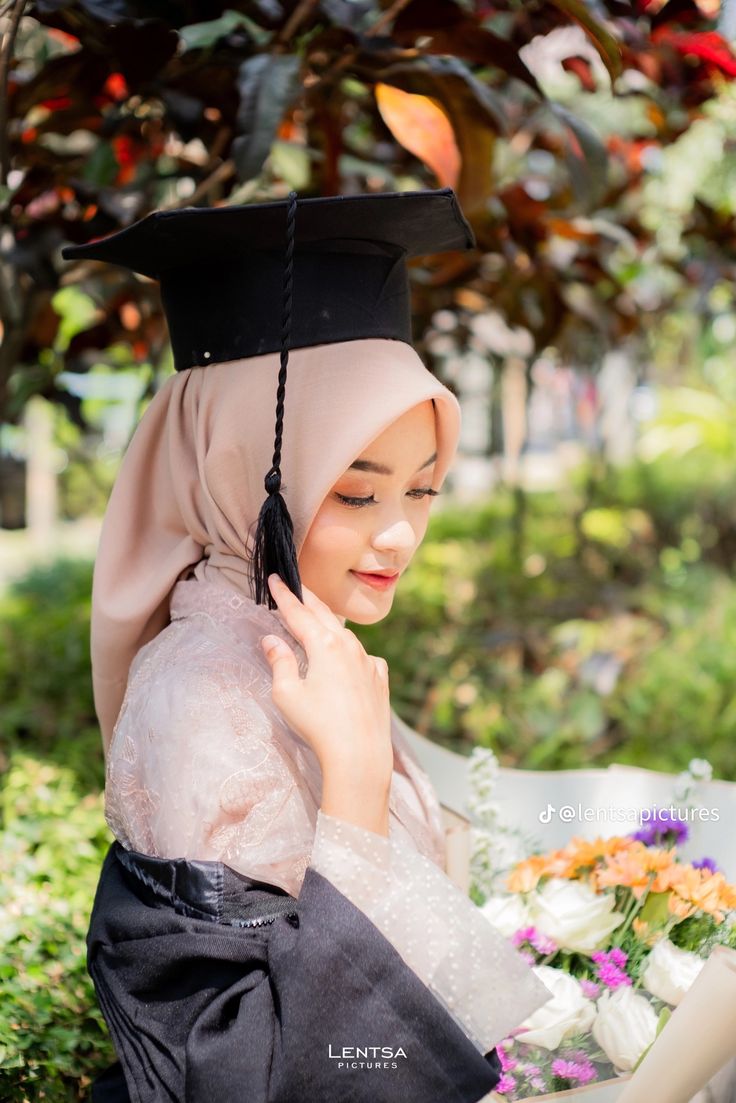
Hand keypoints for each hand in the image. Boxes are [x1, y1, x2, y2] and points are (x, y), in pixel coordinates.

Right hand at [260, 574, 393, 786]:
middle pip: (324, 615)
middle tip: (294, 586)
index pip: (298, 613)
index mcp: (324, 645)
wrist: (360, 753)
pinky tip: (347, 657)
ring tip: (317, 617)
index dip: (284, 596)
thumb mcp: (287, 694)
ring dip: (329, 623)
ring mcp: (368, 661)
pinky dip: (351, 650)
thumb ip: (279, 662)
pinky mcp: (380, 678)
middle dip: (307, 599)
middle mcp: (349, 646)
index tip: (275, 578)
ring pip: (345, 634)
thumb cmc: (319, 725)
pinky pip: (364, 656)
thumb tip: (271, 640)